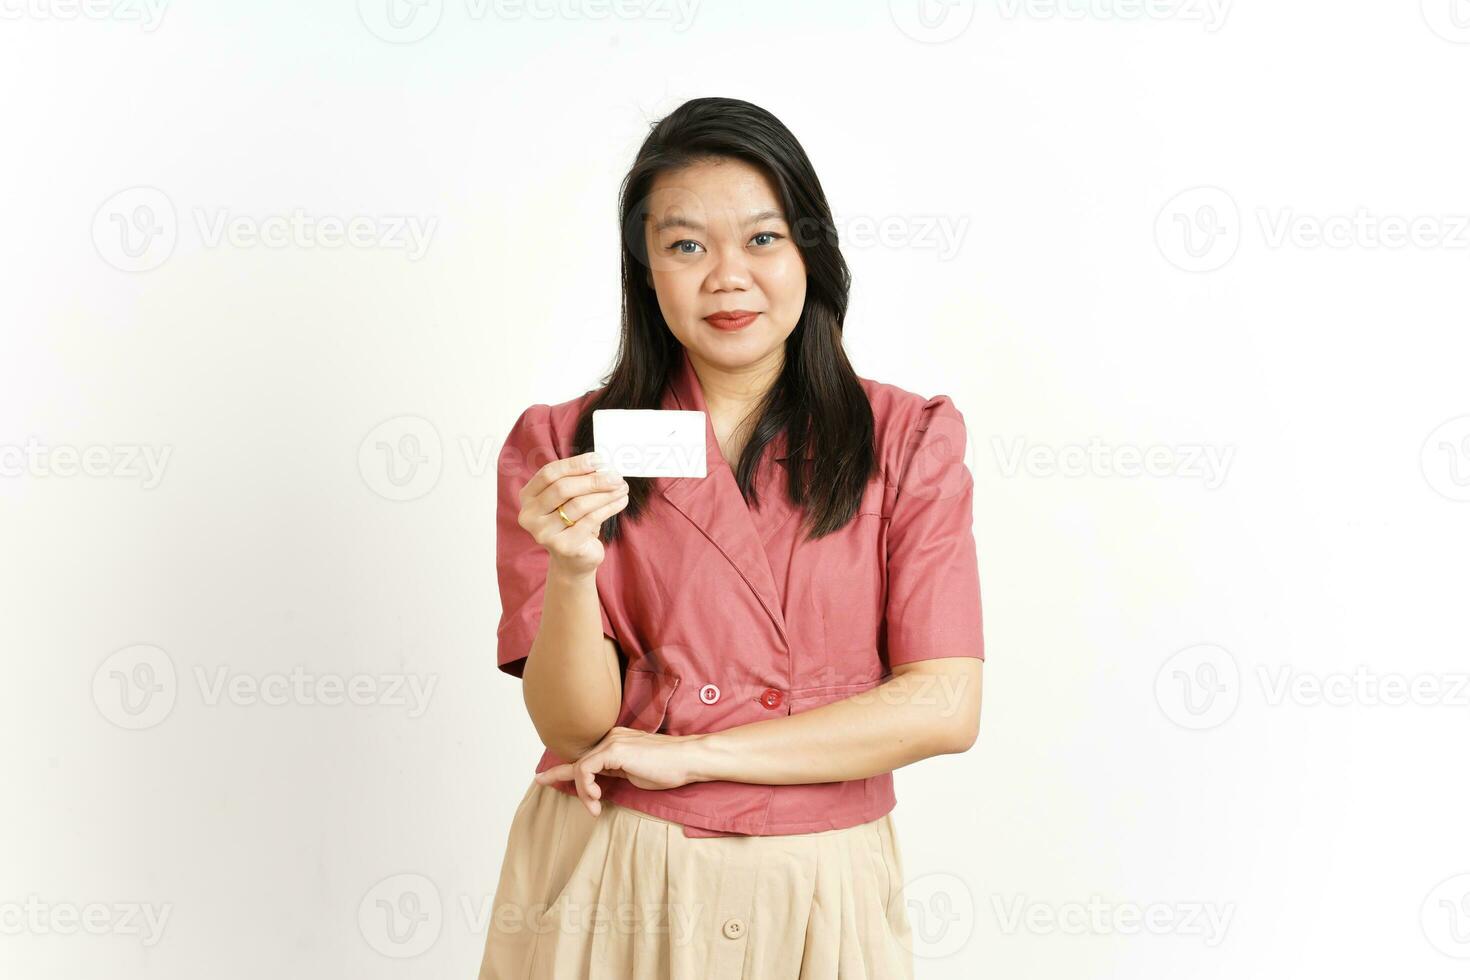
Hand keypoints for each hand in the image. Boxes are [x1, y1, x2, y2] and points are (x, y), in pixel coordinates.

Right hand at [517, 451, 628, 577]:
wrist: (573, 559)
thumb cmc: (571, 522)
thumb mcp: (569, 499)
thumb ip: (577, 481)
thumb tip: (603, 465)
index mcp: (528, 497)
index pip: (549, 473)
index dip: (574, 464)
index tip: (598, 460)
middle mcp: (530, 515)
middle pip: (562, 488)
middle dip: (593, 480)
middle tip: (615, 476)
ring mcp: (544, 533)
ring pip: (578, 505)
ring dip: (604, 494)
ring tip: (622, 487)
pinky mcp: (564, 546)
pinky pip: (590, 520)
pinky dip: (609, 508)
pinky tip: (621, 501)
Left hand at [532, 728, 705, 817]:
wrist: (688, 760)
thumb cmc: (669, 769)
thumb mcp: (636, 772)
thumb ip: (616, 772)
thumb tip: (598, 782)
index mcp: (616, 741)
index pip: (585, 756)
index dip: (561, 770)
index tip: (542, 779)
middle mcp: (611, 737)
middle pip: (580, 763)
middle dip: (574, 787)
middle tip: (583, 805)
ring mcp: (612, 741)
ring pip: (581, 768)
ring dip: (585, 793)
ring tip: (597, 807)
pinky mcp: (614, 750)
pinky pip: (586, 770)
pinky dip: (587, 787)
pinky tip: (598, 798)